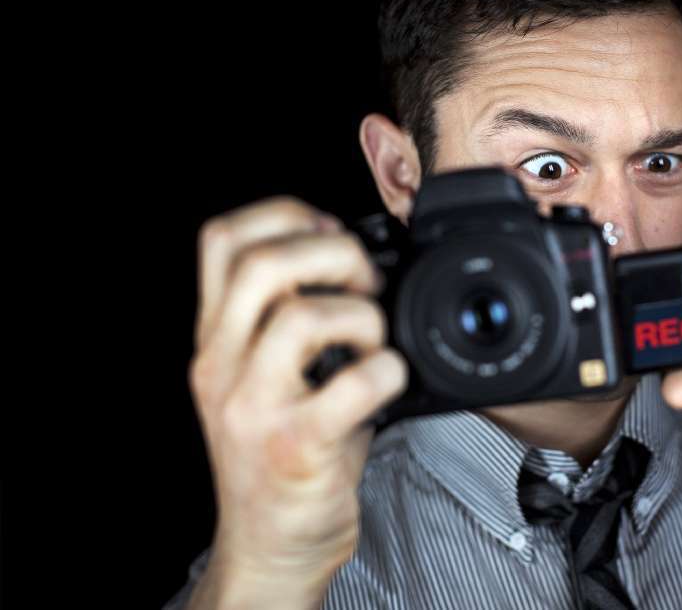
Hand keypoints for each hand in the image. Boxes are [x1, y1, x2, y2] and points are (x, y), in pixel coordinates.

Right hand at [189, 196, 406, 594]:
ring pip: (301, 317)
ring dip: (362, 315)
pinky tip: (389, 379)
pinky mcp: (296, 446)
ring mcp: (254, 408)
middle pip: (260, 263)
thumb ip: (288, 322)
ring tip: (374, 338)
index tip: (327, 230)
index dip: (282, 213)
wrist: (271, 546)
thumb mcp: (264, 379)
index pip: (220, 240)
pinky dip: (388, 368)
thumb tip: (356, 262)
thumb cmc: (279, 457)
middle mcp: (222, 367)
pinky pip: (353, 383)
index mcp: (215, 341)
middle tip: (362, 279)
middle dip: (331, 250)